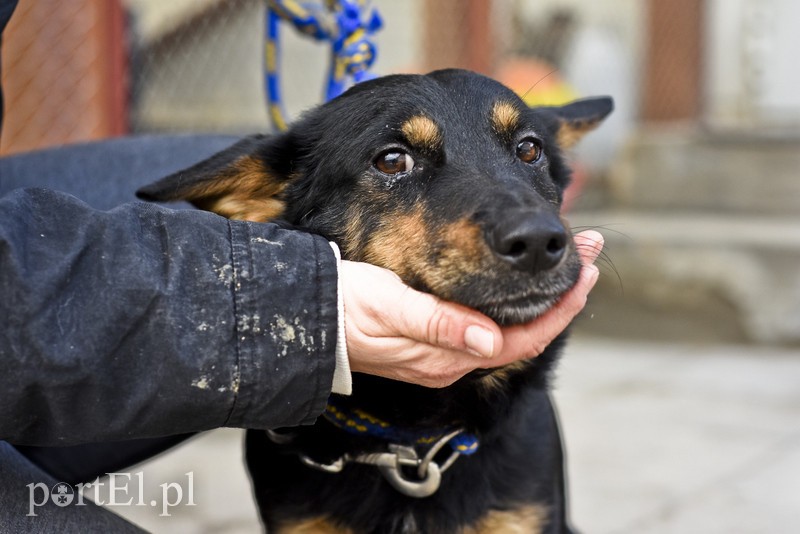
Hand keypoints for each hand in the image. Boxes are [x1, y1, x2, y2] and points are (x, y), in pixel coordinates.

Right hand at [341, 230, 603, 387]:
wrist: (304, 318)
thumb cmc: (341, 307)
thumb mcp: (386, 308)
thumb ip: (437, 325)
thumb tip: (491, 342)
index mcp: (447, 355)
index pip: (523, 338)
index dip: (561, 307)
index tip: (587, 268)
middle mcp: (453, 358)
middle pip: (525, 331)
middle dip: (562, 293)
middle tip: (588, 249)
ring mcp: (444, 350)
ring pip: (510, 326)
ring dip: (542, 293)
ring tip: (567, 258)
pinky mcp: (432, 336)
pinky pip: (490, 322)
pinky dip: (515, 298)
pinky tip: (519, 278)